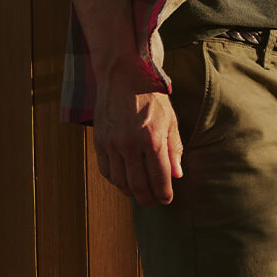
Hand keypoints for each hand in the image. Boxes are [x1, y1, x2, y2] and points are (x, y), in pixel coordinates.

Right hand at [92, 63, 182, 206]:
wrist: (123, 75)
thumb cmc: (151, 95)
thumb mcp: (170, 119)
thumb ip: (174, 148)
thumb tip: (177, 175)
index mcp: (152, 138)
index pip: (160, 178)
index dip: (164, 194)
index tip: (167, 199)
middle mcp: (130, 144)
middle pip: (138, 185)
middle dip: (148, 199)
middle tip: (154, 202)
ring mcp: (112, 143)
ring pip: (120, 182)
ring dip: (131, 192)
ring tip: (140, 193)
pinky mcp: (99, 140)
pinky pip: (106, 170)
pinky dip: (115, 180)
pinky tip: (124, 179)